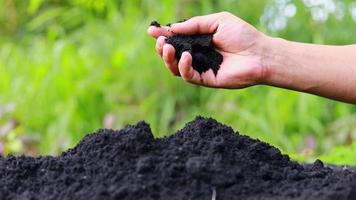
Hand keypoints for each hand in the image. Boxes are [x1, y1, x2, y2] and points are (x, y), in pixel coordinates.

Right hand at [147, 12, 267, 88]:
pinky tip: (186, 56)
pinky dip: (183, 67)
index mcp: (199, 41)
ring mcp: (201, 68)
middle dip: (163, 48)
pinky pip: (188, 76)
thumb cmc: (242, 35)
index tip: (151, 30)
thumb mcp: (217, 21)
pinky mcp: (206, 80)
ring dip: (168, 58)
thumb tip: (172, 28)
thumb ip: (195, 25)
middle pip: (172, 55)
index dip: (163, 35)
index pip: (177, 39)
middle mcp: (198, 55)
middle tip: (161, 42)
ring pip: (176, 68)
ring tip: (167, 48)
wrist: (259, 53)